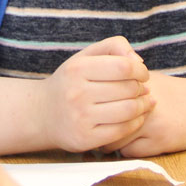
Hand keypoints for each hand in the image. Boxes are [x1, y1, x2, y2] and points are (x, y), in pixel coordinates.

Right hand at [33, 36, 154, 152]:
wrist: (41, 114)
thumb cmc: (70, 82)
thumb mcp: (85, 57)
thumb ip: (113, 47)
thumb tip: (139, 62)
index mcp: (77, 69)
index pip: (124, 67)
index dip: (140, 71)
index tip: (142, 74)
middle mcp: (77, 93)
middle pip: (128, 89)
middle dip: (141, 89)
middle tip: (142, 90)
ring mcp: (80, 117)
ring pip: (128, 110)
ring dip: (143, 106)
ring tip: (144, 102)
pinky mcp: (85, 138)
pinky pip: (122, 130)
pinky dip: (136, 123)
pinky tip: (136, 117)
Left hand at [99, 71, 185, 157]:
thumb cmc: (176, 93)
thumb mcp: (150, 80)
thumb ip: (124, 84)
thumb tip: (95, 91)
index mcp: (137, 84)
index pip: (101, 97)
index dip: (93, 107)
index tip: (89, 112)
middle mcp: (142, 102)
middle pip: (104, 120)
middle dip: (98, 127)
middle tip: (95, 129)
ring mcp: (151, 123)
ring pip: (114, 139)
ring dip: (110, 141)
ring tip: (110, 138)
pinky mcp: (160, 141)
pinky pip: (129, 152)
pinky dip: (126, 150)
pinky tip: (131, 144)